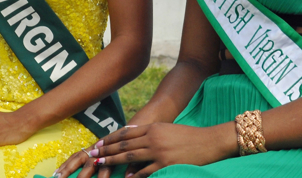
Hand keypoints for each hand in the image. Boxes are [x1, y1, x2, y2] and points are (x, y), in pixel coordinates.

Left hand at [59, 123, 237, 177]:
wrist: (208, 142)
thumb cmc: (187, 136)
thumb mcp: (167, 129)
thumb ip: (151, 133)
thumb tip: (135, 137)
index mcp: (153, 127)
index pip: (126, 133)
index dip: (111, 138)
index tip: (99, 142)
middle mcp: (153, 137)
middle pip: (125, 144)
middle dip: (107, 150)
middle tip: (93, 154)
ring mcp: (159, 151)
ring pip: (131, 157)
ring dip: (114, 162)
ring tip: (101, 165)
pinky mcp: (166, 164)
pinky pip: (146, 171)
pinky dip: (134, 175)